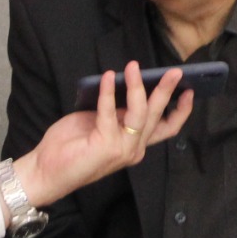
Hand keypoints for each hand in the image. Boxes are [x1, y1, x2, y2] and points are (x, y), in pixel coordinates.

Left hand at [14, 62, 194, 209]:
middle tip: (173, 71)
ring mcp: (122, 149)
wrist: (46, 170)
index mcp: (135, 144)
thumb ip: (117, 113)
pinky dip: (107, 92)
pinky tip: (107, 76)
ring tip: (133, 67)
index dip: (182, 111)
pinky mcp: (105, 146)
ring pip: (140, 113)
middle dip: (167, 91)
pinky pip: (109, 112)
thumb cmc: (71, 148)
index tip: (190, 90)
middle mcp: (134, 148)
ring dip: (138, 87)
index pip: (167, 129)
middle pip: (158, 116)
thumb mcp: (100, 125)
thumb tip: (127, 87)